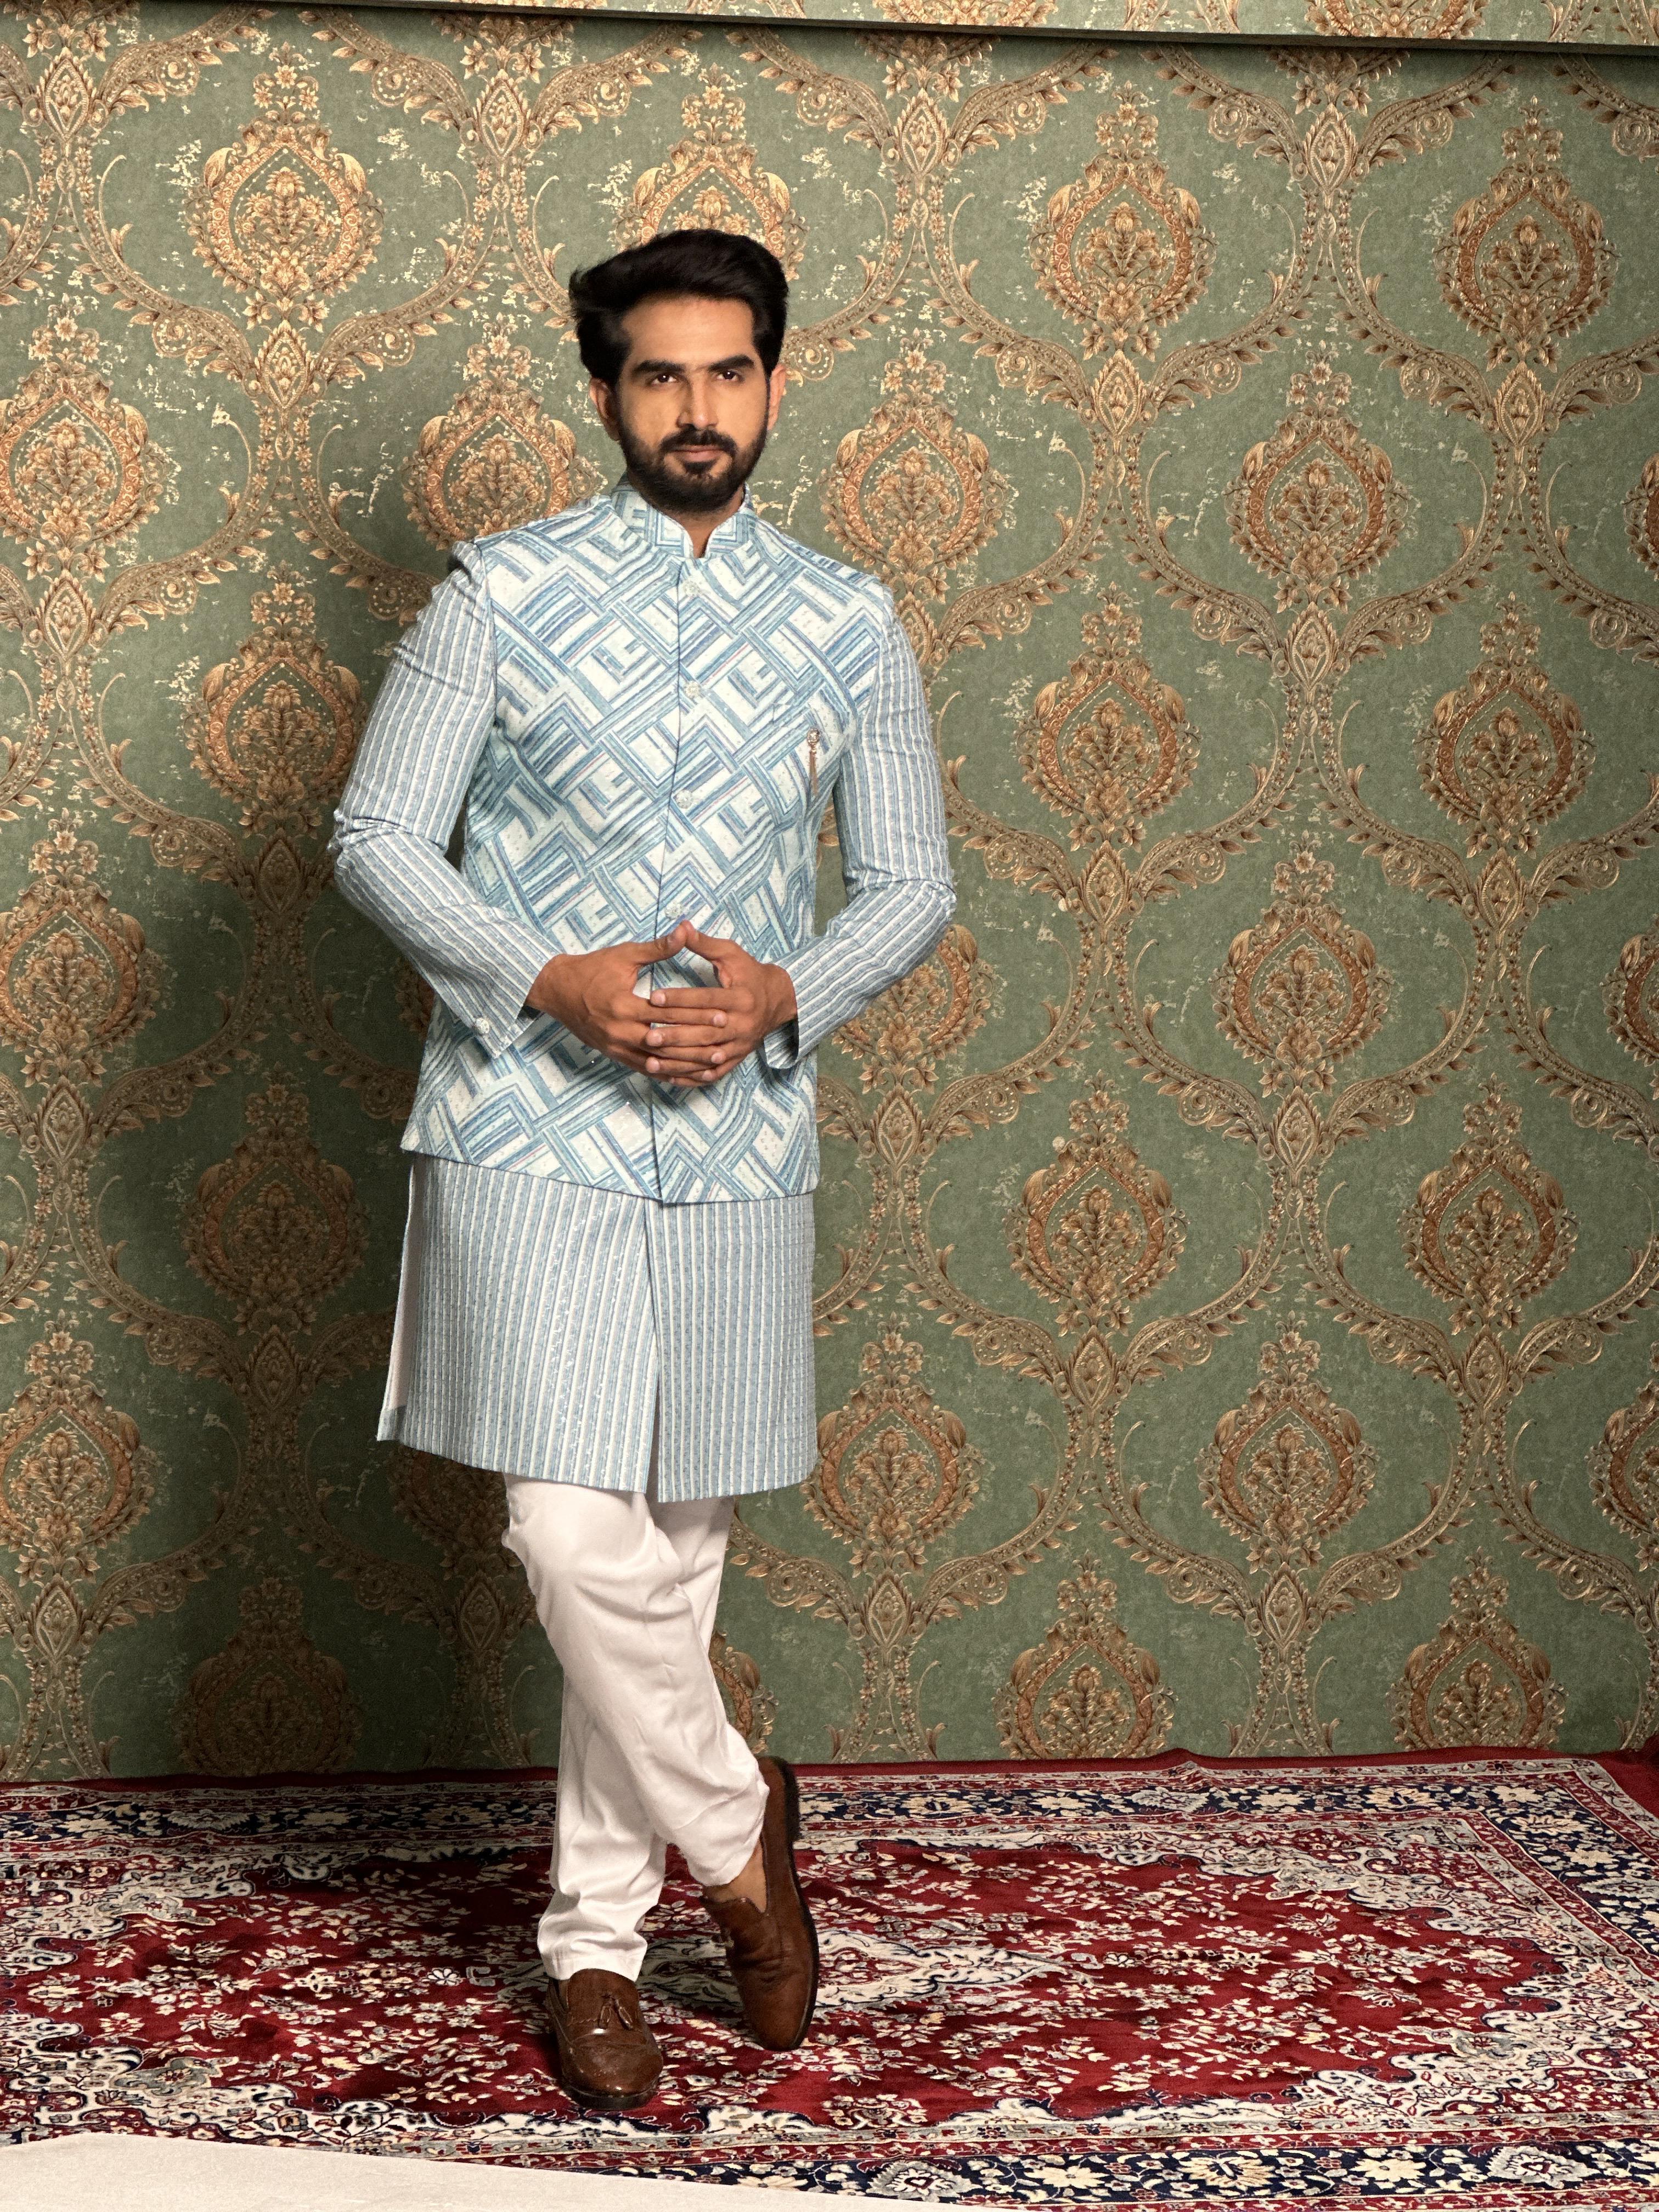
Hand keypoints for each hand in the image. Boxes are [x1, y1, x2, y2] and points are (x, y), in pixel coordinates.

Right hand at [525, 920, 730, 1086]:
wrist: (557, 990)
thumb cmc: (592, 969)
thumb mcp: (625, 955)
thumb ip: (658, 948)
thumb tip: (685, 930)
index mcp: (623, 1005)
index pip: (668, 1013)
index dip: (696, 1014)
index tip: (722, 1015)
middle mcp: (619, 1031)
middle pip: (666, 1042)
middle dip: (696, 1044)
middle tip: (724, 1045)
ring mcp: (615, 1047)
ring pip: (657, 1062)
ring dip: (685, 1065)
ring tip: (711, 1065)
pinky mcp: (614, 1055)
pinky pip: (644, 1069)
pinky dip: (666, 1073)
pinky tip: (686, 1075)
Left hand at [641, 923, 796, 1081]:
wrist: (777, 1000)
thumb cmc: (749, 973)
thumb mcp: (730, 954)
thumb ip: (704, 944)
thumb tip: (681, 926)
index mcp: (741, 998)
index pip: (705, 999)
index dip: (679, 998)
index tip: (653, 998)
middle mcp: (743, 1024)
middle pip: (704, 1031)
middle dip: (674, 1034)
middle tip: (646, 1034)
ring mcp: (740, 1045)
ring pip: (706, 1055)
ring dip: (678, 1060)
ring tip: (650, 1059)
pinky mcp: (737, 1058)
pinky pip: (713, 1072)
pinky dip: (692, 1077)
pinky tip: (669, 1077)